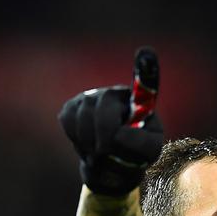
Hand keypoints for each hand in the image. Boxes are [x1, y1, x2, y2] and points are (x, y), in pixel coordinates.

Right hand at [58, 48, 163, 195]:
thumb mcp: (148, 153)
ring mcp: (90, 98)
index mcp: (137, 102)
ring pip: (82, 115)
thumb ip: (140, 145)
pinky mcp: (71, 108)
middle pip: (103, 105)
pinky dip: (76, 139)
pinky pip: (68, 120)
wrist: (110, 165)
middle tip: (106, 151)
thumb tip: (117, 135)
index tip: (146, 50)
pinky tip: (87, 145)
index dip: (145, 66)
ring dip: (89, 141)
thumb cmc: (134, 155)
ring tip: (100, 152)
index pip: (144, 83)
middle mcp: (113, 94)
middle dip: (103, 133)